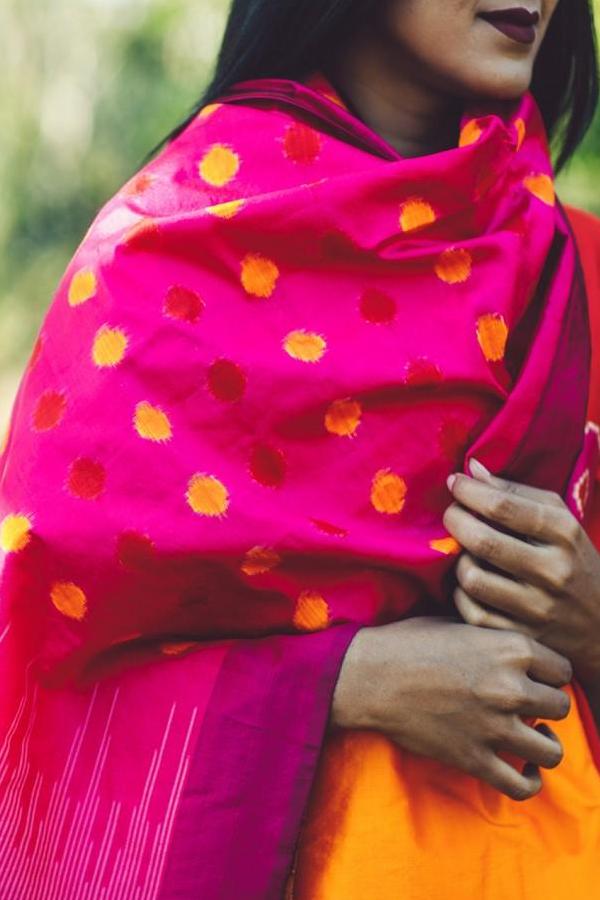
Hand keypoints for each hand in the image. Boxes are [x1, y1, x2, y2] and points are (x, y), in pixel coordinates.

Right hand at [331, 617, 571, 800]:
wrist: (371, 676)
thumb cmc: (409, 642)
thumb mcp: (458, 623)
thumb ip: (494, 636)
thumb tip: (514, 645)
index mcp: (510, 648)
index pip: (563, 669)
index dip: (550, 673)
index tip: (536, 677)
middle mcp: (511, 687)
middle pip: (562, 706)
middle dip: (548, 704)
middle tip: (529, 704)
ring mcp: (495, 727)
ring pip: (552, 749)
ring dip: (545, 742)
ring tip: (533, 735)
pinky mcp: (475, 758)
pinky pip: (522, 785)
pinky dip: (530, 781)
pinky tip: (524, 768)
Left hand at [444, 459, 599, 684]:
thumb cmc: (573, 560)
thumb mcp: (560, 521)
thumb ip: (516, 493)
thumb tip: (472, 469)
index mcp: (564, 533)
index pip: (504, 506)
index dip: (469, 491)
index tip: (455, 483)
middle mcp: (553, 571)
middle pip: (483, 541)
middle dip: (455, 520)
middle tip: (451, 514)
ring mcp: (538, 608)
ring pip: (472, 578)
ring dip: (458, 561)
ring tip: (465, 552)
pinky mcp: (523, 637)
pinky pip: (473, 612)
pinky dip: (462, 594)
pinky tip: (470, 583)